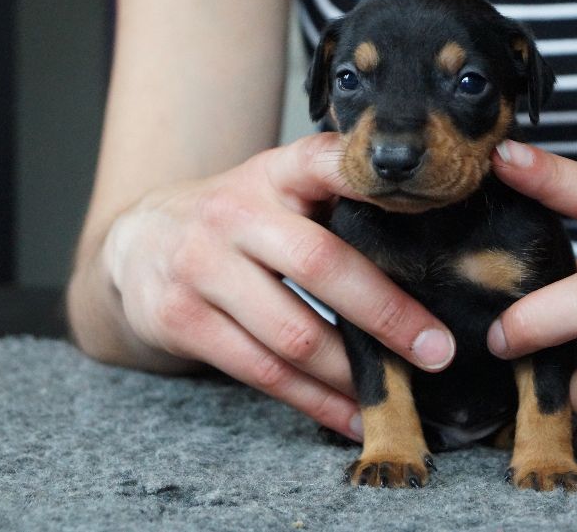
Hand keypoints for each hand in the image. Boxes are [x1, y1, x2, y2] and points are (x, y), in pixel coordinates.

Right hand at [102, 133, 454, 439]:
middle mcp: (235, 214)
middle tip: (438, 351)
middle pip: (320, 265)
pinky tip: (352, 415)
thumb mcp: (279, 188)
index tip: (430, 199)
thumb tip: (430, 246)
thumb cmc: (239, 218)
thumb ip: (337, 200)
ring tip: (400, 393)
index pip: (326, 162)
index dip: (371, 180)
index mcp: (274, 173)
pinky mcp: (181, 319)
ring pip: (293, 334)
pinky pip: (262, 373)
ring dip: (353, 374)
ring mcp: (201, 267)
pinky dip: (315, 402)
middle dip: (387, 314)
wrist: (138, 240)